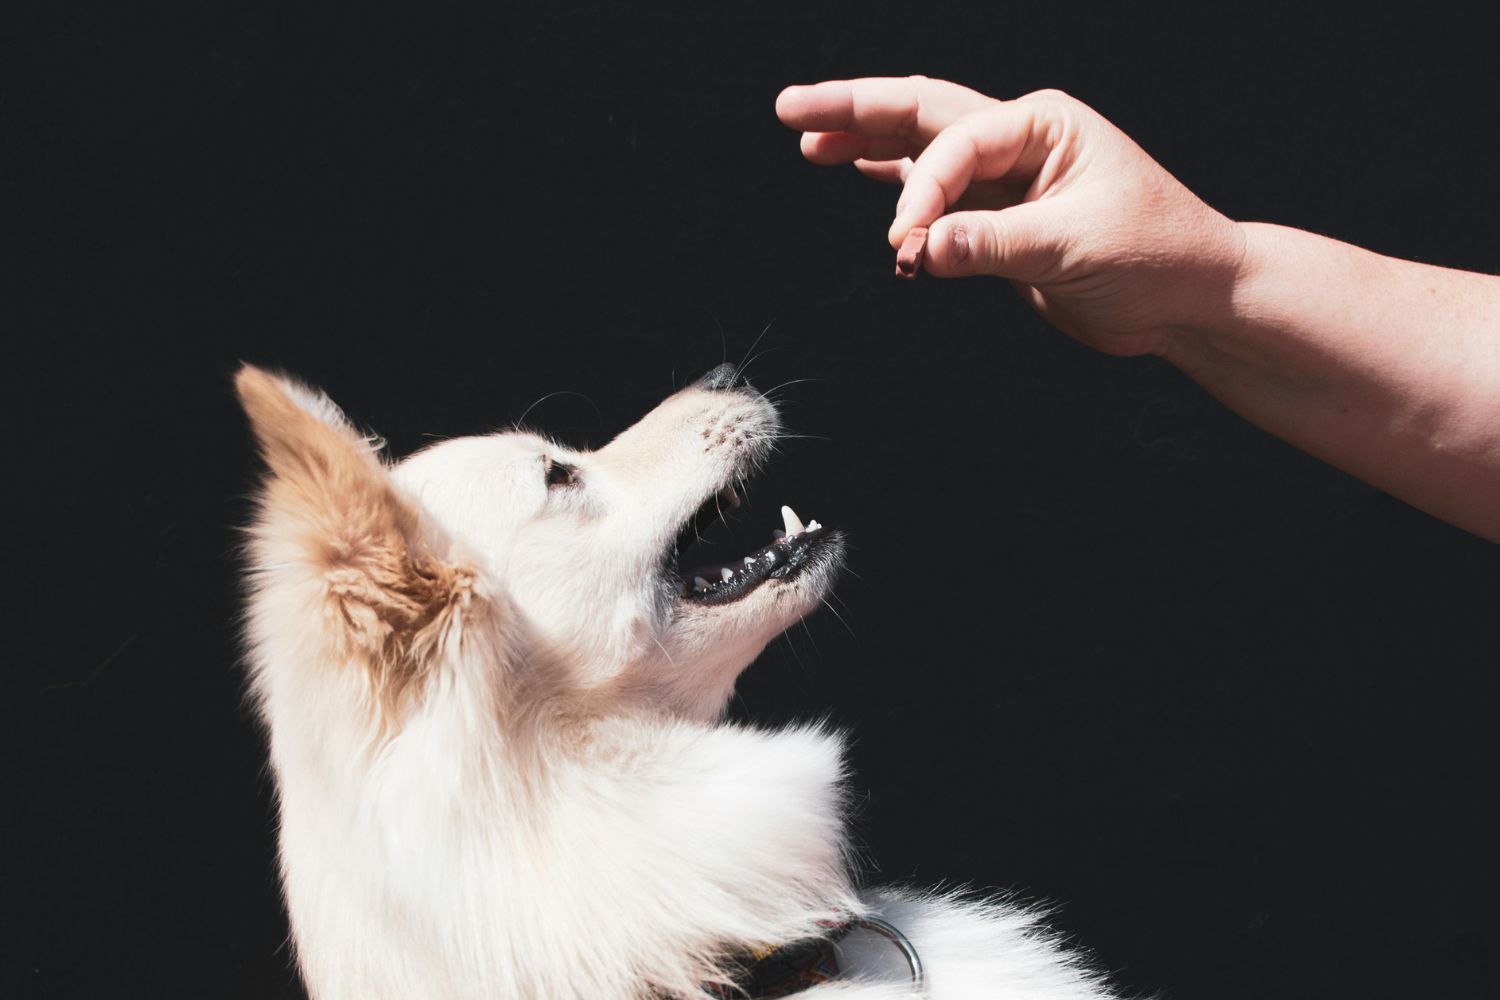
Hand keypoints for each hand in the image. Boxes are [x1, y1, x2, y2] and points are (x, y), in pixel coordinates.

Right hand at [776, 77, 1245, 356]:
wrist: (1191, 297)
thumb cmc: (1157, 256)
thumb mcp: (1076, 247)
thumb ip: (993, 243)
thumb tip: (919, 246)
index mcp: (1043, 124)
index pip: (956, 144)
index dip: (921, 191)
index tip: (907, 243)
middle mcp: (1020, 138)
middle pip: (921, 113)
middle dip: (854, 109)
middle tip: (791, 109)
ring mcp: (1008, 176)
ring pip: (921, 147)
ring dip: (864, 141)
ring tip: (808, 139)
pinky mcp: (1001, 217)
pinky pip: (936, 189)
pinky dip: (894, 181)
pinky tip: (856, 168)